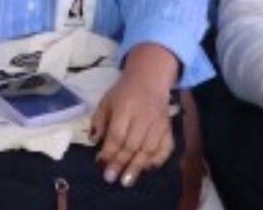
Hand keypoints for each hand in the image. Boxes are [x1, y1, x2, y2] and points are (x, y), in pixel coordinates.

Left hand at [91, 71, 175, 188]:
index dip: (108, 151)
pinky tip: (148, 169)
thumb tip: (93, 141)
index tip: (100, 164)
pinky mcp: (169, 129)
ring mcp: (158, 125)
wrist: (150, 80)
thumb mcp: (106, 101)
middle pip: (132, 145)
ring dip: (137, 166)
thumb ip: (99, 121)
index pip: (117, 135)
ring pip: (148, 149)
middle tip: (110, 178)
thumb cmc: (124, 92)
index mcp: (125, 109)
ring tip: (127, 181)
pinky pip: (166, 148)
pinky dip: (158, 160)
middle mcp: (143, 118)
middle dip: (120, 163)